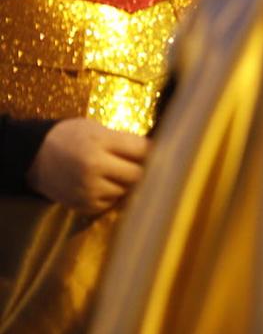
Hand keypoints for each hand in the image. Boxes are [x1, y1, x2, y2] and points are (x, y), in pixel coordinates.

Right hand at [26, 118, 148, 213]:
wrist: (33, 156)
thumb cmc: (71, 136)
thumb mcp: (97, 129)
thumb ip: (124, 141)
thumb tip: (156, 153)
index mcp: (100, 142)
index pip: (142, 150)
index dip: (153, 151)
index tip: (158, 151)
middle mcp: (93, 166)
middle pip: (137, 174)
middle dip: (143, 170)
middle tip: (144, 166)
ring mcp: (87, 187)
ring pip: (125, 191)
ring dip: (126, 184)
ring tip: (119, 174)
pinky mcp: (80, 204)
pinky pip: (109, 204)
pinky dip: (111, 196)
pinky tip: (105, 185)